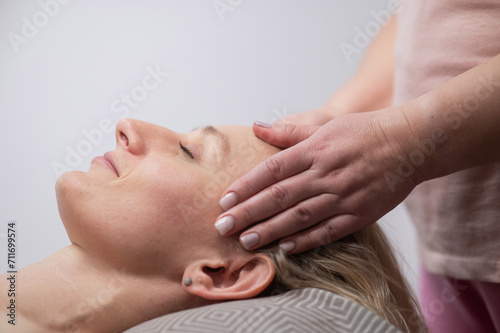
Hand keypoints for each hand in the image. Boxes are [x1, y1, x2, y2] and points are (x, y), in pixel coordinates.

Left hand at [215, 109, 418, 252]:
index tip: (224, 200)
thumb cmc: (366, 131)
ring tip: (245, 241)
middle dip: (248, 212)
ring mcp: (344, 196)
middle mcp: (326, 174)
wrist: (412, 143)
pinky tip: (285, 247)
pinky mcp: (360, 214)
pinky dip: (306, 240)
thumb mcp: (327, 124)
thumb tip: (257, 126)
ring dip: (270, 230)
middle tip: (222, 227)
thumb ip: (290, 131)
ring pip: (299, 216)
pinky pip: (329, 230)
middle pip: (279, 196)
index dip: (246, 186)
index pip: (272, 170)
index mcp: (315, 150)